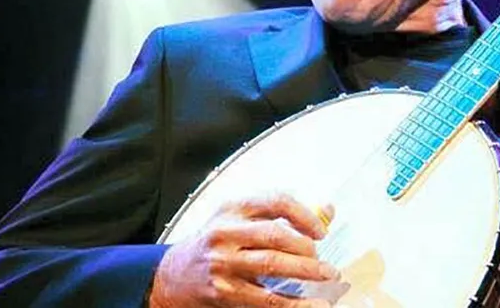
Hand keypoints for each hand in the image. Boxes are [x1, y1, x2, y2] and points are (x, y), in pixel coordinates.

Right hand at [150, 194, 339, 307]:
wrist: (172, 276)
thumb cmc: (213, 244)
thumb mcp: (239, 219)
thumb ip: (281, 214)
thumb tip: (328, 210)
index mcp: (234, 208)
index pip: (276, 201)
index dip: (305, 214)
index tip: (321, 230)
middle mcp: (226, 232)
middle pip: (276, 235)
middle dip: (307, 248)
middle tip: (324, 259)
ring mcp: (224, 262)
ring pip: (273, 264)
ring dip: (307, 271)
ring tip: (327, 275)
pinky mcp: (224, 291)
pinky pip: (266, 299)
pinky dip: (294, 303)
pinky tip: (312, 305)